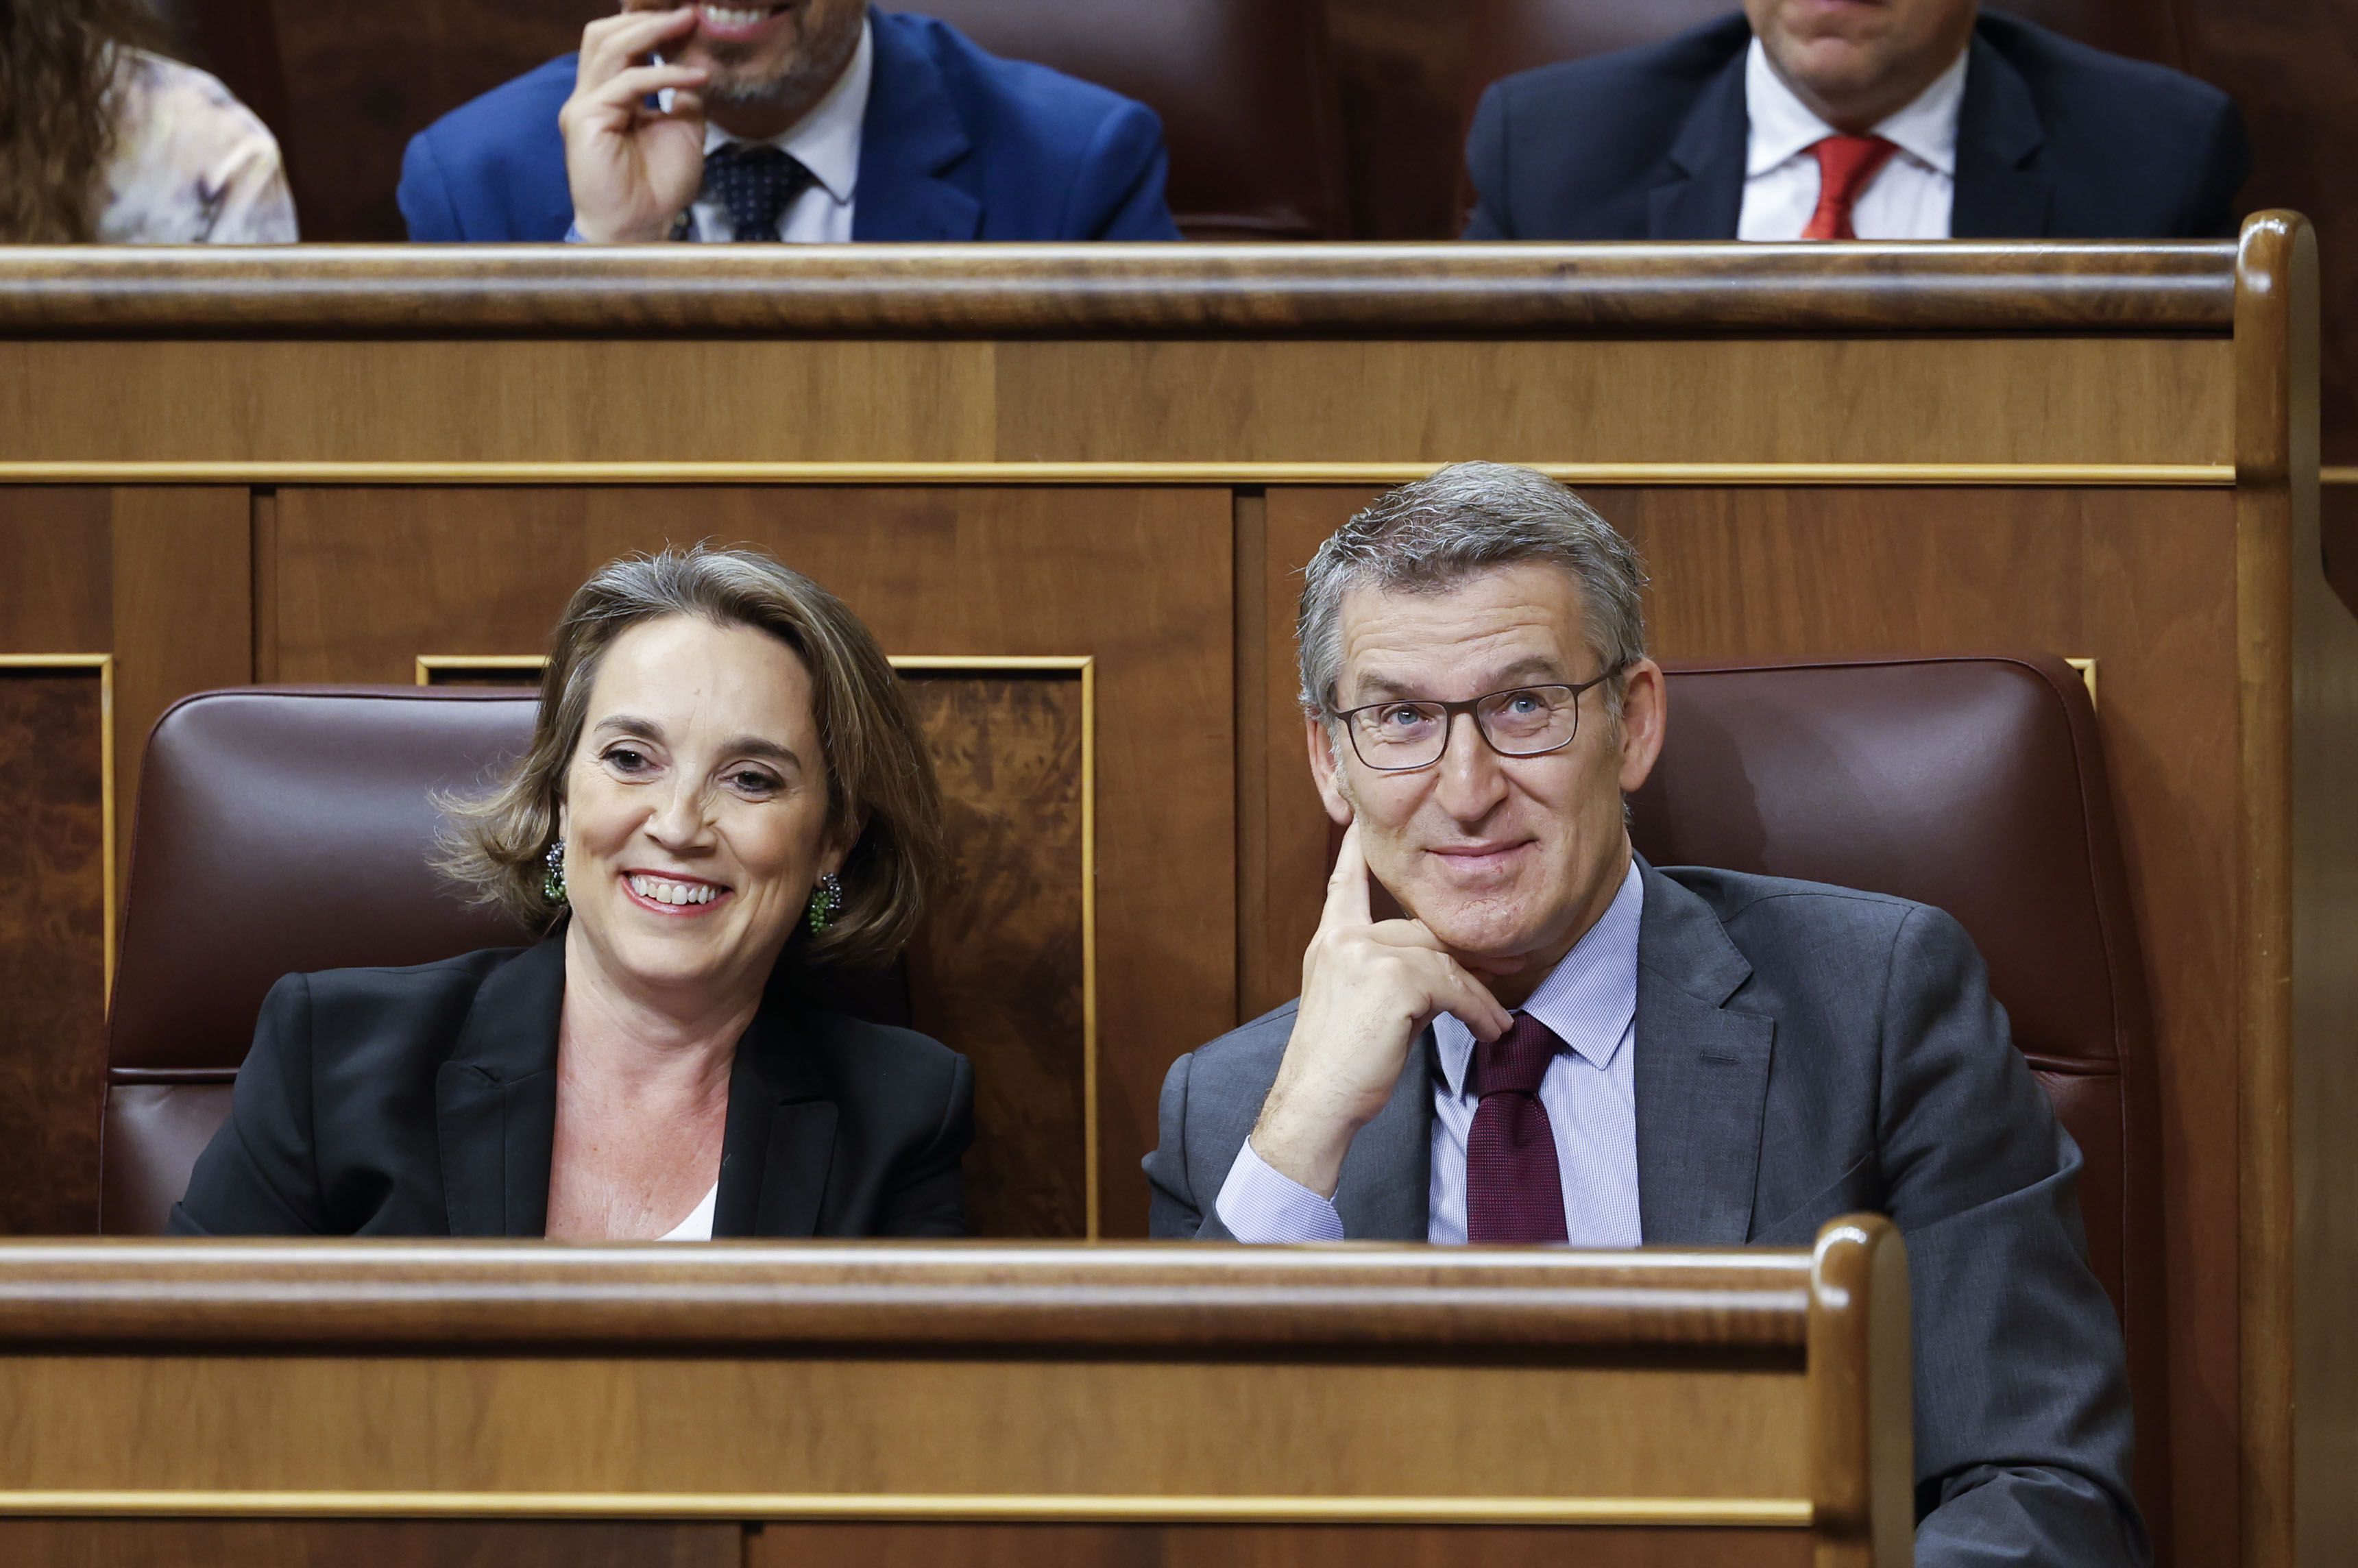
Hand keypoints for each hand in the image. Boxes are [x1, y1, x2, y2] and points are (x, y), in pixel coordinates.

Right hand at [560, 7, 710, 242]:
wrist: (641, 227)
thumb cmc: (658, 187)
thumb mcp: (684, 129)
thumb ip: (685, 94)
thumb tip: (699, 60)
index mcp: (610, 95)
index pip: (620, 42)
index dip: (650, 23)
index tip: (689, 16)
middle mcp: (591, 94)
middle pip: (605, 32)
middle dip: (646, 17)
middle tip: (687, 11)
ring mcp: (584, 104)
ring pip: (610, 45)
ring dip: (653, 31)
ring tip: (689, 23)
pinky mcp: (586, 118)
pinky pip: (628, 82)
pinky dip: (665, 74)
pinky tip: (695, 76)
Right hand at [1250, 821, 1511, 1198]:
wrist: (1317, 1101)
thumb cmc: (1338, 1065)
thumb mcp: (1359, 1005)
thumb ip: (1391, 975)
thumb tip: (1442, 976)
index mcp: (1330, 942)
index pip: (1345, 885)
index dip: (1355, 854)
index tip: (1358, 826)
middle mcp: (1345, 939)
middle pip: (1420, 931)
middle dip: (1463, 953)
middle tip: (1504, 968)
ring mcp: (1368, 955)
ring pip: (1442, 960)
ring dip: (1477, 993)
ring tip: (1496, 1021)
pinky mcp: (1394, 980)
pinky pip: (1452, 988)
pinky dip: (1479, 1010)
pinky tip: (1490, 1029)